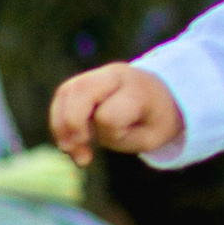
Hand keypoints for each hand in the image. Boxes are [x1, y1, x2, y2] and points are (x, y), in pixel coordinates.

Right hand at [50, 64, 185, 164]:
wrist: (164, 94)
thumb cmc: (156, 120)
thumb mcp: (150, 137)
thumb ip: (117, 137)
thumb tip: (76, 137)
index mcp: (137, 90)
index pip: (108, 115)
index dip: (109, 134)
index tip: (121, 139)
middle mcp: (116, 75)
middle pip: (81, 91)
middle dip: (72, 124)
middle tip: (80, 151)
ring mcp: (99, 73)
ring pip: (66, 91)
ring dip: (60, 124)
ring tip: (71, 149)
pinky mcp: (86, 78)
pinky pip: (63, 94)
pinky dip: (59, 119)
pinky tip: (68, 139)